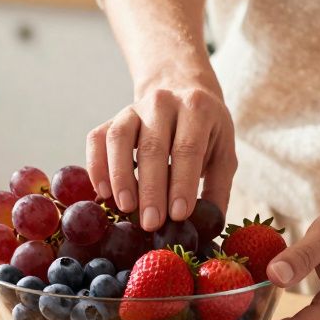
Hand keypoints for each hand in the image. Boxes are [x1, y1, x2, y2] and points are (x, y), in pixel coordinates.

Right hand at [85, 76, 236, 230]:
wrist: (181, 91)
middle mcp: (163, 102)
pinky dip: (96, 166)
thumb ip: (218, 188)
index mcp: (197, 108)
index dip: (182, 182)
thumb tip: (210, 228)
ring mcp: (133, 108)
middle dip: (151, 189)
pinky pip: (97, 139)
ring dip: (120, 176)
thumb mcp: (222, 153)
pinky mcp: (112, 118)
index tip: (178, 215)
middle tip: (151, 223)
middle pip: (152, 147)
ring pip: (119, 138)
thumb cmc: (205, 132)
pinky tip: (103, 192)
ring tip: (125, 207)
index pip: (187, 147)